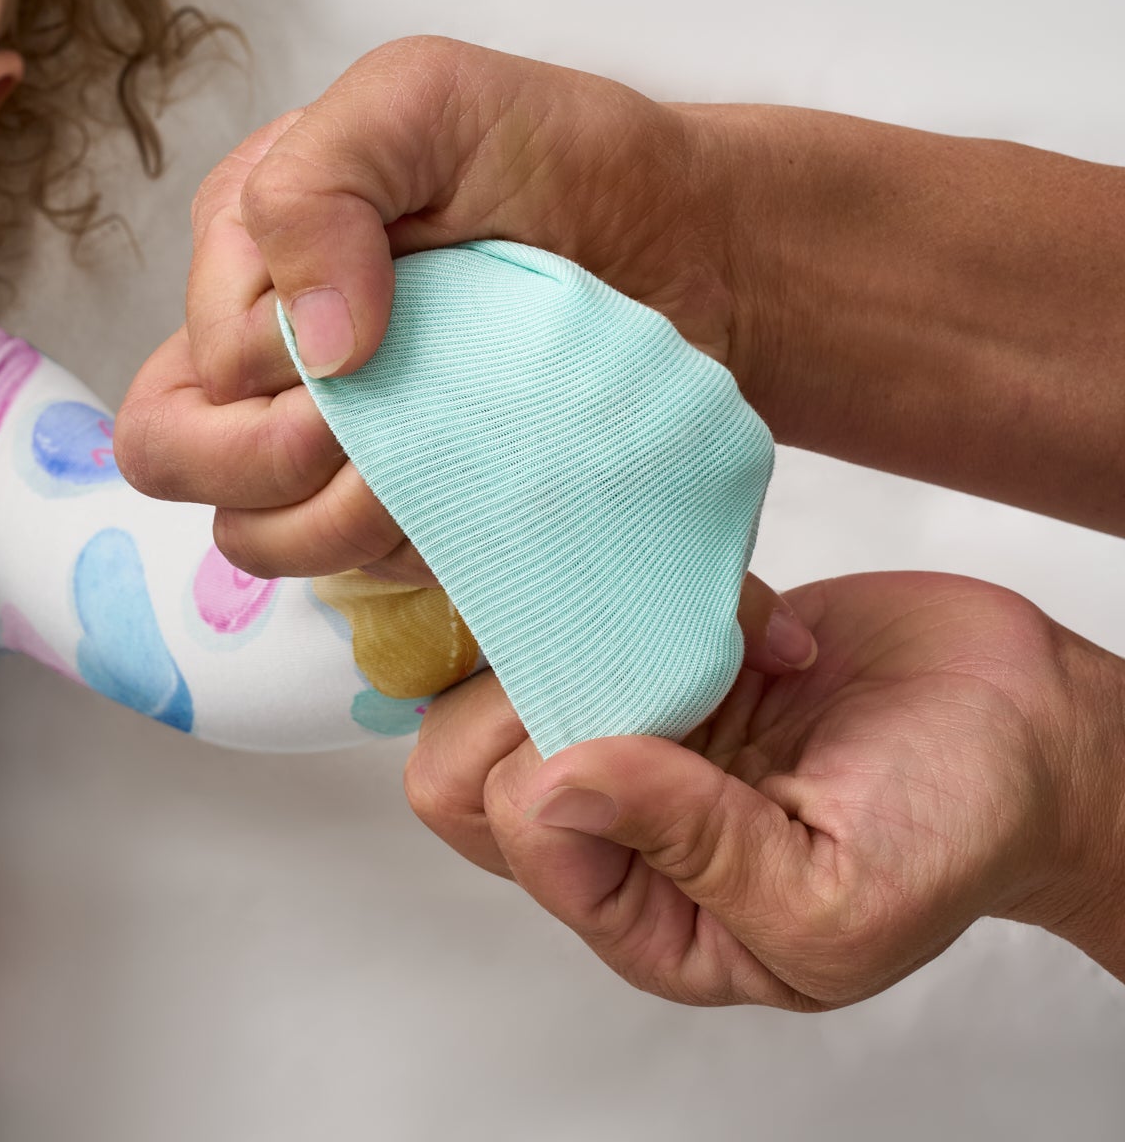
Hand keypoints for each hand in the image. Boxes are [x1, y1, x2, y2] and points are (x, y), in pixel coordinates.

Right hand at [116, 36, 736, 585]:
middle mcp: (276, 353)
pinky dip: (410, 539)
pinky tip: (475, 479)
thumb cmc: (565, 160)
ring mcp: (341, 441)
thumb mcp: (423, 101)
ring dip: (345, 510)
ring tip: (448, 444)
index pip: (188, 363)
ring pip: (257, 535)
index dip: (264, 366)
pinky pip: (358, 569)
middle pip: (175, 458)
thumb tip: (312, 344)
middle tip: (380, 413)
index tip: (379, 330)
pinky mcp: (411, 504)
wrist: (695, 247)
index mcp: (252, 254)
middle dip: (272, 455)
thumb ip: (319, 180)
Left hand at [404, 571, 1124, 1005]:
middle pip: (472, 749)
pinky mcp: (671, 648)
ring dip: (601, 627)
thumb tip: (549, 788)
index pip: (506, 826)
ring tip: (711, 641)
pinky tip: (760, 627)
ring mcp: (640, 724)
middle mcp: (619, 822)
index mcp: (645, 913)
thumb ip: (695, 853)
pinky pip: (602, 601)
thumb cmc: (956, 831)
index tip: (640, 702)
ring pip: (518, 663)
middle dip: (535, 679)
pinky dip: (671, 589)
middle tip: (634, 647)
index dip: (544, 751)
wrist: (1032, 724)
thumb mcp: (836, 893)